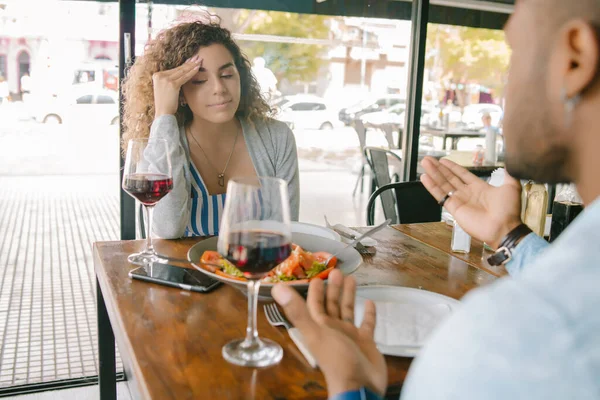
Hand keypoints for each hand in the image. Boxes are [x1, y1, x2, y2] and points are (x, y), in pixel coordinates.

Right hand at [152, 55, 201, 116]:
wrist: (163, 113)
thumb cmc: (166, 103)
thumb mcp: (165, 89)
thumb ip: (170, 80)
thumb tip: (181, 73)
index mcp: (157, 75)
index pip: (174, 69)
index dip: (184, 65)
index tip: (191, 60)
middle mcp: (160, 75)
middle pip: (178, 68)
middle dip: (189, 63)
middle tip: (197, 57)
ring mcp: (165, 79)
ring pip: (182, 71)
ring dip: (192, 66)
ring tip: (200, 61)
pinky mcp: (172, 84)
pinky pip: (184, 77)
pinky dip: (192, 72)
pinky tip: (198, 68)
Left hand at [271, 269, 386, 397]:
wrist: (359, 386)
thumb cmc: (336, 359)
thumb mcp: (315, 333)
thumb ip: (297, 311)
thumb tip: (277, 288)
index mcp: (319, 327)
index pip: (314, 304)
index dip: (314, 291)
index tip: (317, 276)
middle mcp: (333, 329)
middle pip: (332, 304)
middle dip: (333, 288)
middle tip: (338, 270)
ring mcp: (350, 336)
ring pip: (348, 310)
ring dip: (349, 296)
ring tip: (352, 278)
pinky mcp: (365, 342)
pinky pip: (367, 324)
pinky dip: (368, 314)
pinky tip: (370, 302)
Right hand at [420, 156, 522, 247]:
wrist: (504, 227)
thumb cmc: (509, 210)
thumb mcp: (512, 187)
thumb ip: (508, 174)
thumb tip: (512, 163)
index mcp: (479, 188)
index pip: (462, 174)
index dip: (453, 167)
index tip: (444, 160)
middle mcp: (467, 193)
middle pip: (449, 177)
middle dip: (439, 168)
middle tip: (429, 159)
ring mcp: (459, 201)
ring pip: (443, 184)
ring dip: (433, 173)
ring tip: (425, 163)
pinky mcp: (454, 208)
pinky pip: (441, 195)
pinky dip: (432, 186)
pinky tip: (425, 178)